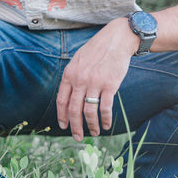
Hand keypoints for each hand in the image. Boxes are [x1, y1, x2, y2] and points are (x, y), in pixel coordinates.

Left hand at [56, 18, 138, 140]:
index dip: (62, 115)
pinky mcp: (109, 85)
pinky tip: (105, 125)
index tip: (63, 126)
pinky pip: (105, 108)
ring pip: (89, 111)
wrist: (116, 40)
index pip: (61, 100)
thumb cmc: (97, 51)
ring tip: (94, 133)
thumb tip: (68, 96)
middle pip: (74, 109)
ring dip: (91, 125)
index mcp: (70, 74)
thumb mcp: (78, 60)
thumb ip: (72, 77)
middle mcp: (80, 80)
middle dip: (75, 126)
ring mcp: (94, 83)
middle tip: (78, 137)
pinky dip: (104, 119)